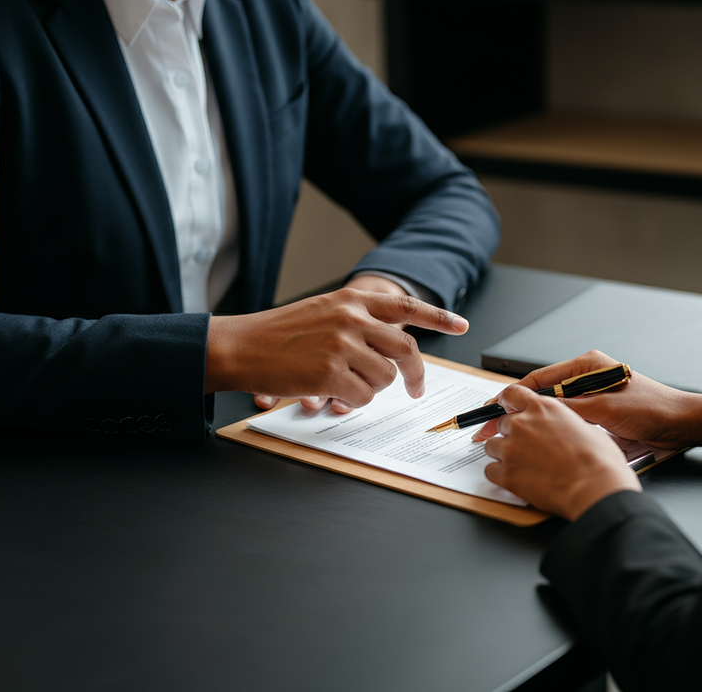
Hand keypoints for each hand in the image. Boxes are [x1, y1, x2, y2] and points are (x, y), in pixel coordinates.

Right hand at [206, 289, 468, 411]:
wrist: (240, 346)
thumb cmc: (279, 334)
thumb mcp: (323, 312)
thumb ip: (359, 322)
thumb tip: (394, 347)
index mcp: (352, 300)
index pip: (407, 306)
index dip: (438, 317)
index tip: (461, 325)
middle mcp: (351, 318)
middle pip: (405, 349)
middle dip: (415, 373)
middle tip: (416, 389)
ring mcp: (341, 345)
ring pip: (385, 378)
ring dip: (372, 389)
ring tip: (344, 384)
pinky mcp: (329, 373)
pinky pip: (362, 397)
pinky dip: (353, 401)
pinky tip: (331, 393)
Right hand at [474, 350, 701, 453]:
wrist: (683, 426)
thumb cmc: (653, 408)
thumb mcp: (605, 408)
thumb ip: (569, 408)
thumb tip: (537, 411)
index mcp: (586, 365)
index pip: (538, 379)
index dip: (511, 396)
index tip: (493, 411)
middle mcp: (585, 379)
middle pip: (541, 396)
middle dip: (516, 414)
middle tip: (493, 430)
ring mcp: (590, 399)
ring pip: (551, 413)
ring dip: (533, 426)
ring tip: (510, 440)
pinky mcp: (596, 418)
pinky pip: (566, 426)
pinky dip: (551, 436)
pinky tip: (538, 447)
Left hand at [484, 385, 640, 519]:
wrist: (595, 487)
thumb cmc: (598, 460)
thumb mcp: (583, 426)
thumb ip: (560, 421)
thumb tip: (558, 427)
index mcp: (543, 407)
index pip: (512, 394)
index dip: (507, 402)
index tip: (505, 408)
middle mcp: (522, 423)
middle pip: (502, 423)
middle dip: (511, 434)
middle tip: (527, 448)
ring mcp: (511, 448)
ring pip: (492, 446)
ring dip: (504, 454)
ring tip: (524, 466)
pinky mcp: (506, 473)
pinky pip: (491, 471)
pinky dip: (500, 476)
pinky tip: (518, 480)